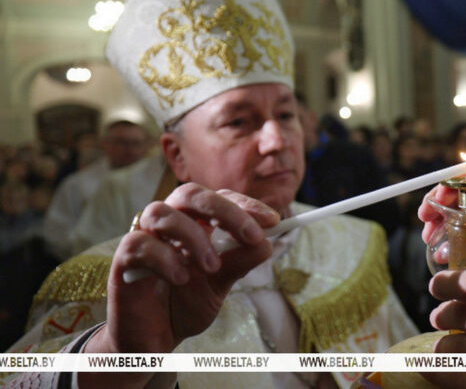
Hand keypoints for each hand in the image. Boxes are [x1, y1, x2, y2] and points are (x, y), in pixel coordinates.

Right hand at [88, 183, 276, 354]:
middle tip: (252, 236)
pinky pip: (138, 244)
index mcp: (194, 223)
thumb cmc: (185, 303)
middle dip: (225, 211)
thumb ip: (240, 262)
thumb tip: (267, 243)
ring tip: (213, 267)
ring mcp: (143, 238)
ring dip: (194, 237)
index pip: (219, 198)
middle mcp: (168, 224)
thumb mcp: (221, 283)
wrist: (155, 340)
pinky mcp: (123, 261)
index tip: (273, 220)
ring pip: (161, 212)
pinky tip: (181, 278)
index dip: (245, 204)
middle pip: (190, 194)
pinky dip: (164, 258)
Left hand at [424, 269, 465, 388]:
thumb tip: (463, 288)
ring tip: (449, 342)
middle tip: (441, 314)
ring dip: (446, 343)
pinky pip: (459, 381)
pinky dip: (442, 371)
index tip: (439, 285)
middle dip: (444, 313)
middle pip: (459, 315)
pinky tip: (435, 365)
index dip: (448, 283)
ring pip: (454, 348)